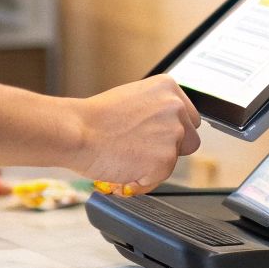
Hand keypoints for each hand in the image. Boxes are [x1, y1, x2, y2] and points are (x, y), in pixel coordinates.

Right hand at [69, 75, 200, 191]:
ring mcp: (173, 133)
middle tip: (143, 150)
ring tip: (127, 159)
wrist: (77, 131)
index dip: (172, 130)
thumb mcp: (131, 99)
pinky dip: (142, 180)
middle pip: (190, 139)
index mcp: (167, 87)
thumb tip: (162, 128)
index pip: (188, 116)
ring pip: (175, 161)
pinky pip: (159, 178)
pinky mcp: (166, 159)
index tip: (158, 137)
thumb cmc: (94, 118)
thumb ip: (154, 110)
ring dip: (155, 165)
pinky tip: (124, 169)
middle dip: (171, 149)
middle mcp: (175, 107)